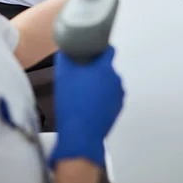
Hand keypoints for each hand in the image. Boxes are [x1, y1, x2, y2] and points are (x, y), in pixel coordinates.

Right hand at [49, 46, 123, 168]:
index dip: (100, 48)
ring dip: (100, 84)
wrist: (80, 134)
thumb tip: (66, 49)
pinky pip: (110, 97)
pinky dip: (102, 97)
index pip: (109, 50)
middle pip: (107, 68)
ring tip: (83, 92)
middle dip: (96, 69)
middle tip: (80, 74)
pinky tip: (89, 104)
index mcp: (105, 68)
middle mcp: (116, 79)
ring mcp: (119, 96)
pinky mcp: (118, 109)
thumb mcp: (63, 75)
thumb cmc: (72, 101)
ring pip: (109, 83)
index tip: (90, 50)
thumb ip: (65, 57)